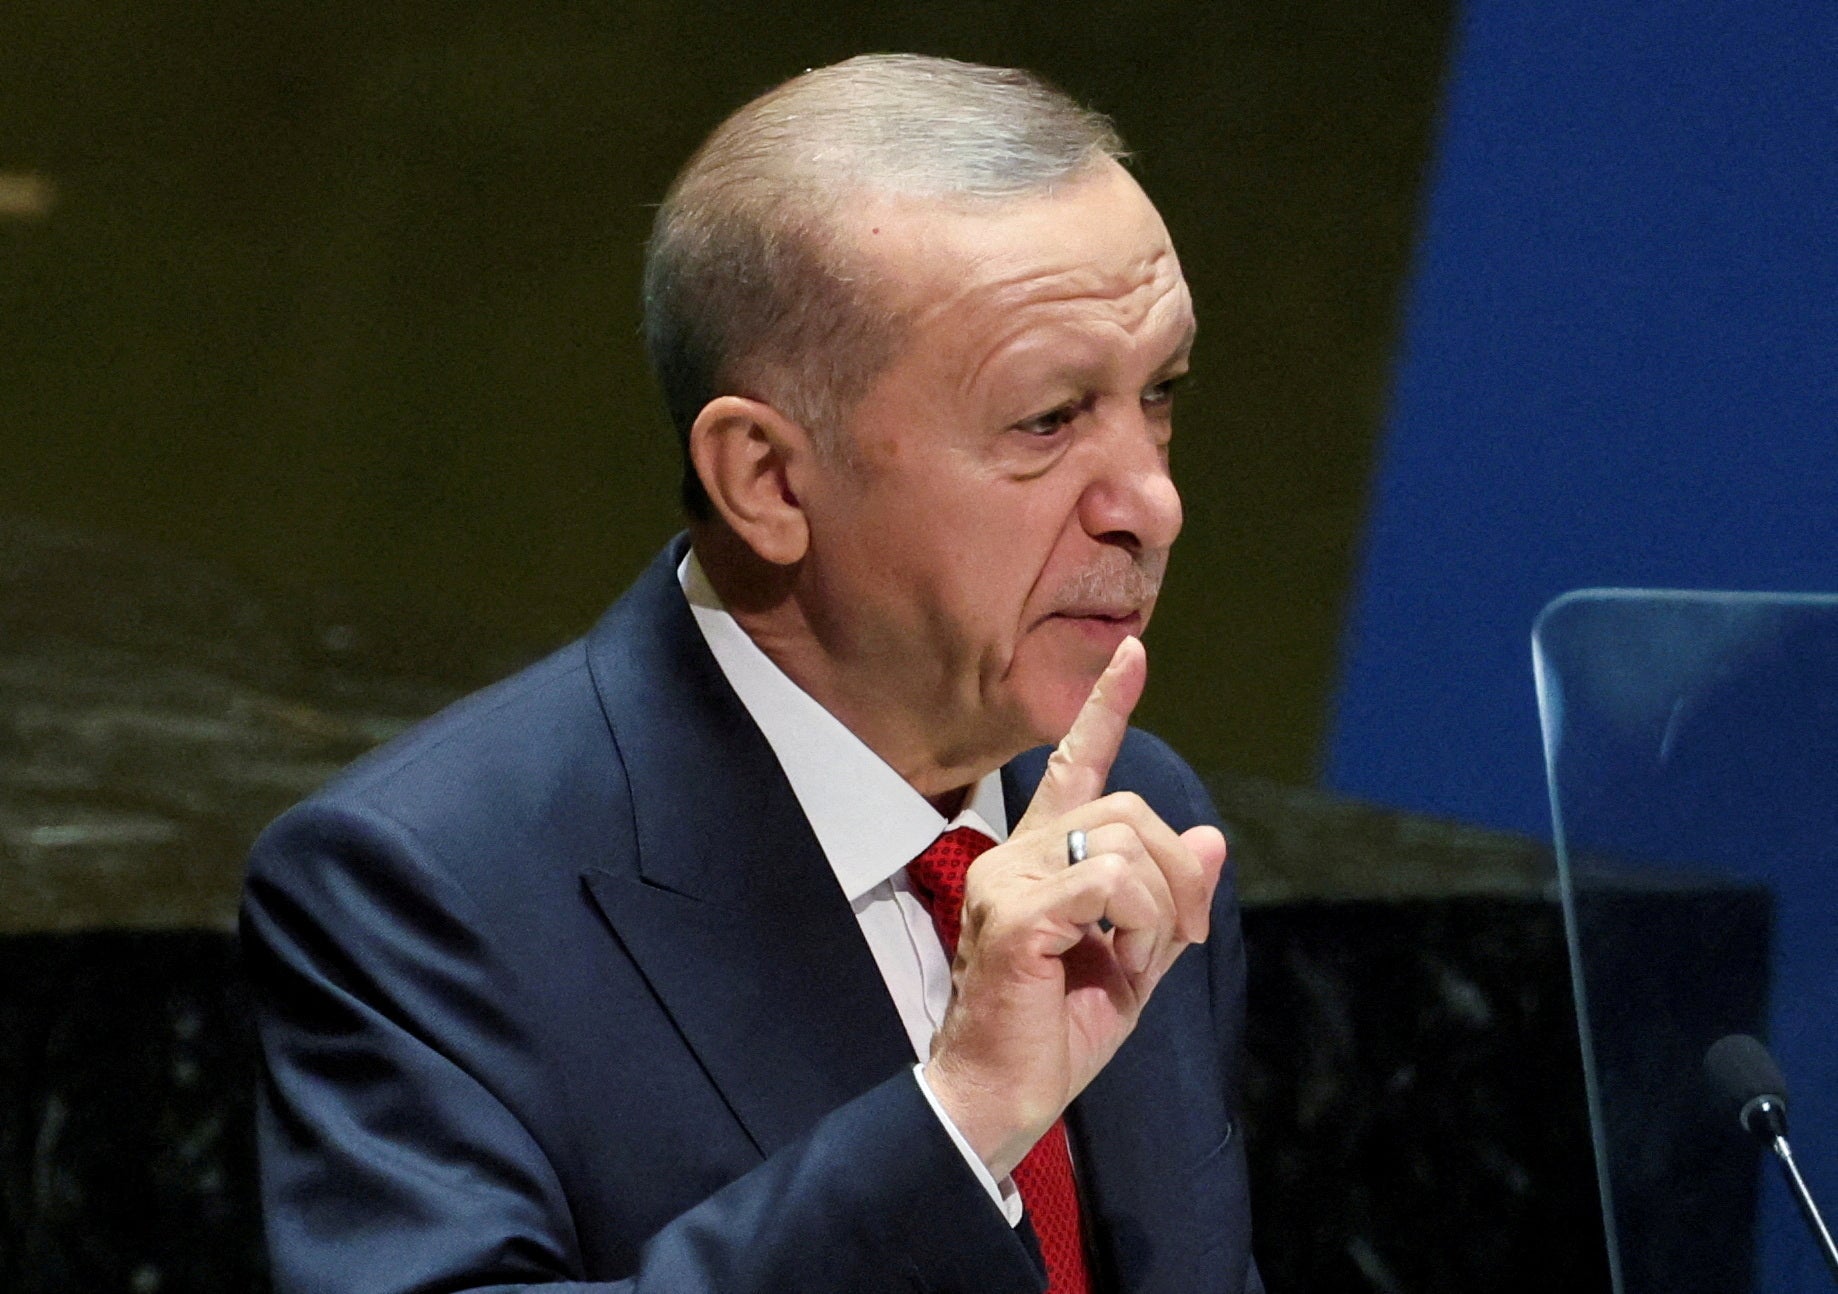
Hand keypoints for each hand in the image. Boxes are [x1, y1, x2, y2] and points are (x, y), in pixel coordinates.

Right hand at [922, 637, 1227, 1178]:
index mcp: (1040, 859)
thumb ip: (1168, 901)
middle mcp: (1014, 854)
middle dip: (1177, 872)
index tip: (1133, 654)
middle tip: (1181, 937)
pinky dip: (1141, 922)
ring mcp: (1008, 879)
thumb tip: (1209, 839)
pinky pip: (1110, 883)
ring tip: (1138, 959)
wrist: (1003, 1097)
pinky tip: (1121, 961)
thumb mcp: (1134, 963)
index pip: (1075, 766)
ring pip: (1123, 842)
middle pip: (1127, 809)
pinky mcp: (1016, 912)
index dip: (1105, 708)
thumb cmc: (1055, 1034)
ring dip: (1160, 907)